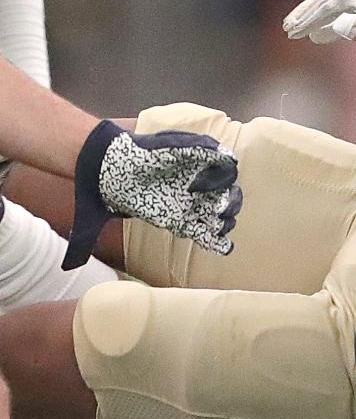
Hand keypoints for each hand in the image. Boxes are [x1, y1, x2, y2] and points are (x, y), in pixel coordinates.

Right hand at [62, 121, 242, 269]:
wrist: (97, 158)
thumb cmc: (102, 190)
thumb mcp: (92, 221)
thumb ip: (84, 244)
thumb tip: (67, 266)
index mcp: (174, 217)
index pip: (203, 234)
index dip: (216, 239)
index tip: (223, 243)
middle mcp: (186, 198)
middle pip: (220, 209)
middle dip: (225, 211)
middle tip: (221, 212)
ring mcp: (188, 175)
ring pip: (222, 182)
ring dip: (226, 186)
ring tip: (222, 190)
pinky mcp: (185, 152)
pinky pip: (211, 153)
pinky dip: (220, 156)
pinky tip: (225, 159)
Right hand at [283, 0, 355, 58]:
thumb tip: (344, 27)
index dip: (312, 12)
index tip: (297, 27)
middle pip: (329, 0)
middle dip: (307, 13)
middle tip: (288, 29)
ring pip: (334, 8)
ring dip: (314, 19)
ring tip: (296, 32)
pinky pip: (344, 18)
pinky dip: (329, 27)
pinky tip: (318, 37)